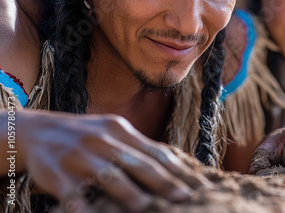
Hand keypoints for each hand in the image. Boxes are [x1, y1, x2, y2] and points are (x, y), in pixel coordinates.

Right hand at [11, 110, 210, 211]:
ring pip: (109, 176)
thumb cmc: (85, 135)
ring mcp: (78, 155)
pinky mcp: (54, 172)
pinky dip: (82, 205)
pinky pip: (71, 192)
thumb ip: (140, 148)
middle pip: (139, 164)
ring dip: (130, 194)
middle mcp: (102, 140)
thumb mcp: (113, 133)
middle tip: (186, 199)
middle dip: (164, 183)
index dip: (180, 169)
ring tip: (149, 208)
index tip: (200, 185)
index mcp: (120, 130)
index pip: (157, 152)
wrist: (35, 129)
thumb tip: (176, 163)